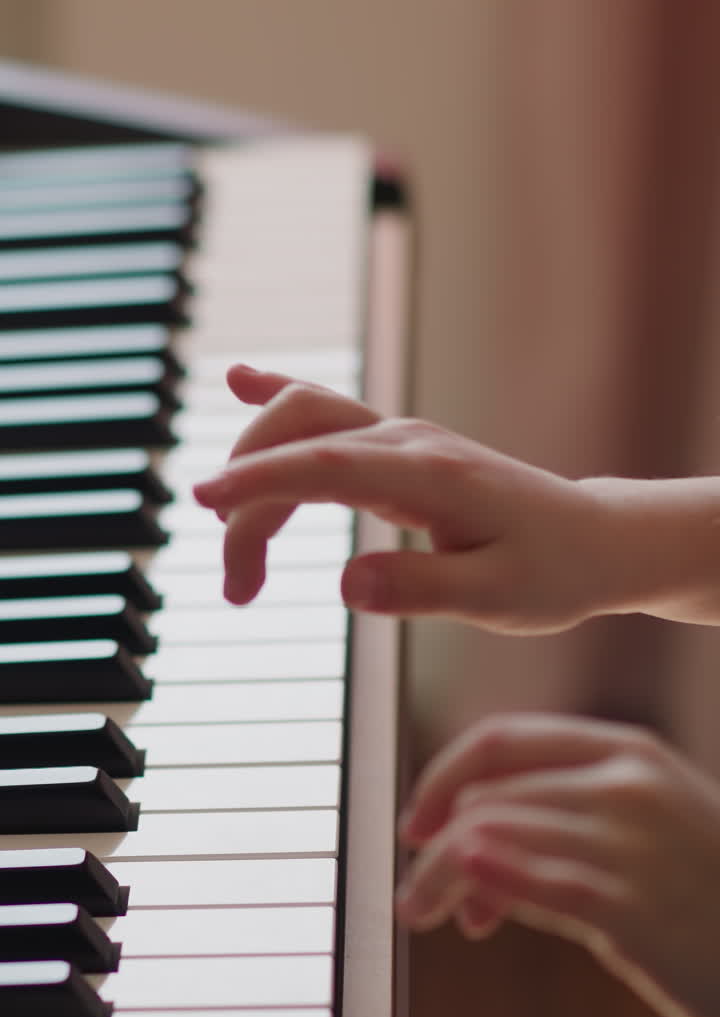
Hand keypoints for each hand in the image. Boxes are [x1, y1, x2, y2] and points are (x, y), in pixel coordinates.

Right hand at [193, 366, 609, 629]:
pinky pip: (329, 415)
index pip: (328, 466)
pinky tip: (239, 380)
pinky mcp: (399, 450)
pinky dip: (278, 403)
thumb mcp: (498, 600)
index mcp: (434, 476)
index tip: (205, 503)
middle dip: (249, 499)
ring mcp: (403, 439)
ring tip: (239, 560)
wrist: (595, 542)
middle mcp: (411, 443)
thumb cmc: (553, 573)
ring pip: (304, 423)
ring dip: (256, 472)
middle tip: (237, 588)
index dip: (261, 480)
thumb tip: (348, 583)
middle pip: (300, 437)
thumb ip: (424, 588)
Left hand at [396, 713, 719, 1016]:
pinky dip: (481, 886)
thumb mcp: (647, 827)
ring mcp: (630, 843)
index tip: (418, 821)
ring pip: (490, 837)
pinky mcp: (628, 906)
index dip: (443, 778)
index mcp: (628, 750)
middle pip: (487, 794)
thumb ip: (564, 817)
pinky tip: (466, 911)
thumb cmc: (706, 895)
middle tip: (420, 893)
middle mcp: (625, 784)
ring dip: (442, 878)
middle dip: (434, 843)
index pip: (500, 739)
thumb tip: (467, 848)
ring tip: (436, 914)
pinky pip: (530, 884)